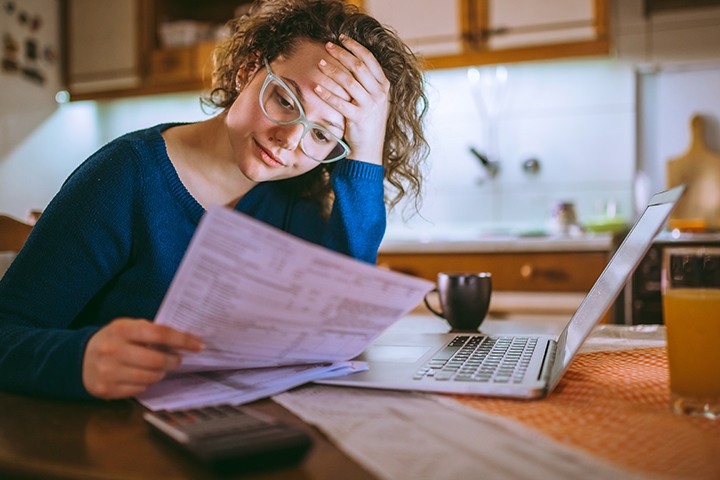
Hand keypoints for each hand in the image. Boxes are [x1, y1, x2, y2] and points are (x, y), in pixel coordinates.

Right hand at [82, 318, 203, 398]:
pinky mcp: (106, 389)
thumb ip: (150, 331)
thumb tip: (183, 339)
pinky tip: (141, 375)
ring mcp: (108, 372)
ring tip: (159, 367)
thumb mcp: (127, 328)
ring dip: (161, 373)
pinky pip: (140, 389)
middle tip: (177, 359)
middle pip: (157, 360)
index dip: (182, 340)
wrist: (79, 359)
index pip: (160, 334)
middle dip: (173, 361)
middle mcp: (113, 350)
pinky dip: (146, 383)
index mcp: (121, 329)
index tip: (198, 345)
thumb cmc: (113, 341)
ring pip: (151, 377)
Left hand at [315, 35, 389, 165]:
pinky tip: (316, 87)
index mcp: (384, 86)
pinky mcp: (358, 118)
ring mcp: (370, 106)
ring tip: (320, 63)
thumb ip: (367, 83)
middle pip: (358, 66)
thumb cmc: (368, 122)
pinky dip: (327, 93)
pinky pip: (340, 102)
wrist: (370, 148)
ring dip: (333, 70)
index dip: (355, 46)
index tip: (341, 38)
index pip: (370, 59)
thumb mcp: (374, 100)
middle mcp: (379, 94)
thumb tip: (350, 61)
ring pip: (349, 82)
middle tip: (327, 46)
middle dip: (342, 54)